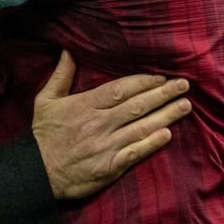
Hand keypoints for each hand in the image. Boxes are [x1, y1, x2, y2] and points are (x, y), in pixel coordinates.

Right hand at [32, 51, 190, 199]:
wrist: (38, 172)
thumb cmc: (43, 135)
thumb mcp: (45, 100)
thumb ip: (60, 76)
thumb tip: (68, 52)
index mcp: (85, 105)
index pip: (120, 89)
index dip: (143, 82)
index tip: (160, 78)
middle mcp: (99, 123)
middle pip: (137, 105)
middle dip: (162, 94)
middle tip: (183, 85)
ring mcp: (106, 145)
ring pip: (141, 127)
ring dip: (166, 115)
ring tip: (185, 106)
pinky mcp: (110, 166)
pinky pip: (135, 152)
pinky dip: (152, 143)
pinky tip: (168, 134)